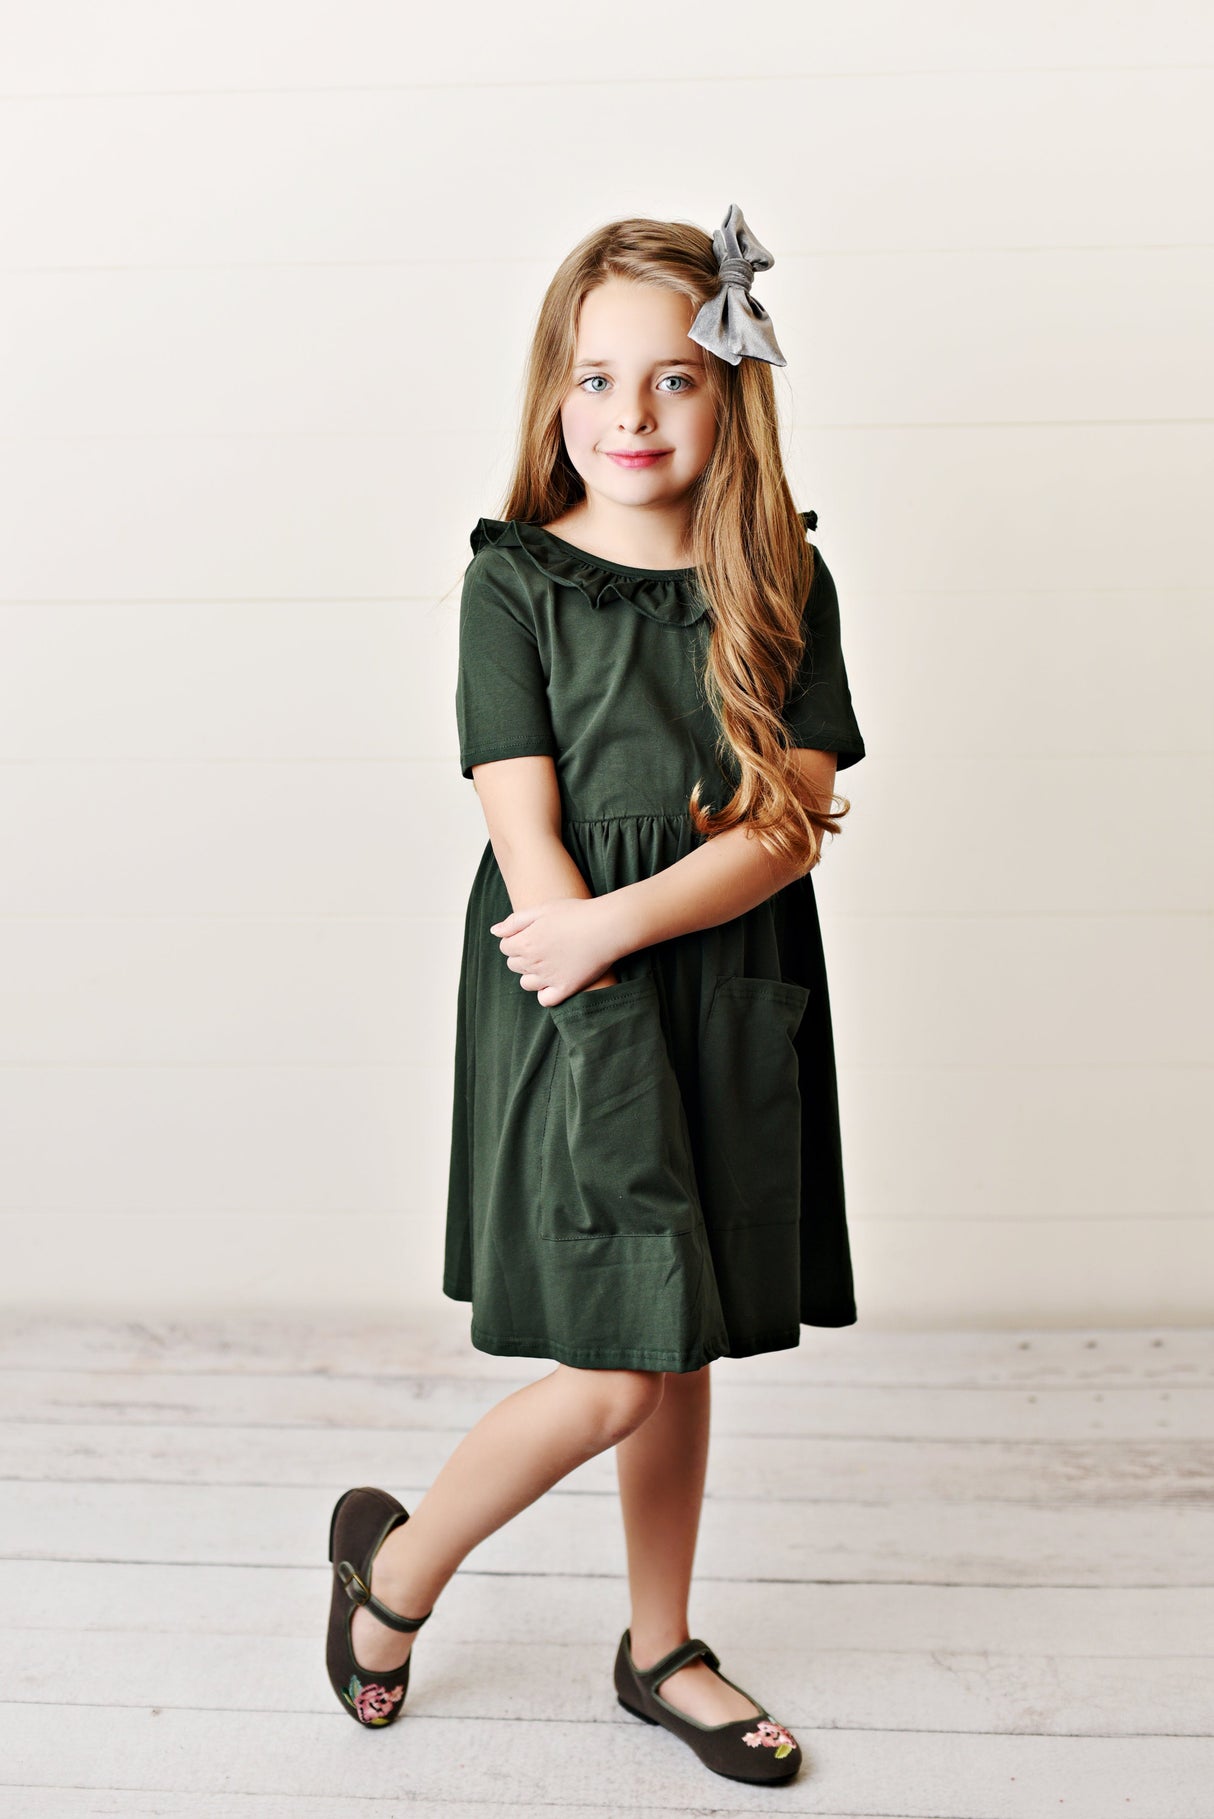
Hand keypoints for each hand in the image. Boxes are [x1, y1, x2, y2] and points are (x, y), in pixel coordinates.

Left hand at [489, 895, 623, 1007]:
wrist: (607, 927)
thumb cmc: (575, 913)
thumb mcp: (542, 909)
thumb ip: (515, 921)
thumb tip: (495, 932)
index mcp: (525, 942)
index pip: (505, 947)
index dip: (515, 939)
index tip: (531, 933)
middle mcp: (533, 963)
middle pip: (514, 965)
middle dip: (522, 956)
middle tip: (543, 945)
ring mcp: (549, 978)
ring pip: (526, 983)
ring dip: (532, 974)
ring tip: (549, 961)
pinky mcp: (565, 988)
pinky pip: (545, 1000)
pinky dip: (545, 993)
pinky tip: (554, 980)